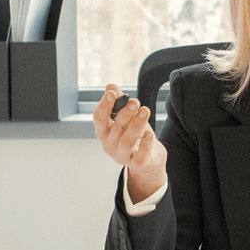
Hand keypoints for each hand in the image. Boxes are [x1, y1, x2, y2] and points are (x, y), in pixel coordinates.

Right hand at [93, 84, 165, 201]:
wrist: (148, 158)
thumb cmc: (134, 134)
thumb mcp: (126, 117)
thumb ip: (118, 102)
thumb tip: (110, 86)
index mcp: (103, 131)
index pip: (99, 118)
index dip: (104, 106)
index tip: (112, 94)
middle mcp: (109, 145)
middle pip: (115, 128)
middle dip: (125, 114)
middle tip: (135, 101)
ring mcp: (122, 156)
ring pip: (127, 141)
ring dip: (136, 124)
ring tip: (145, 110)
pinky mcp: (137, 163)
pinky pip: (140, 155)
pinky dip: (145, 144)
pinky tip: (150, 134)